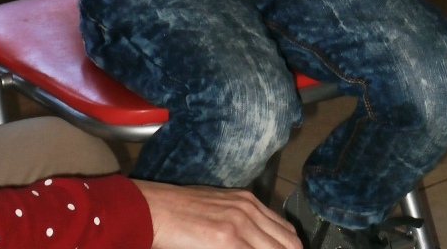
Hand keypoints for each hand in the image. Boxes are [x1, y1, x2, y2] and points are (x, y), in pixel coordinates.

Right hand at [134, 181, 301, 248]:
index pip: (287, 233)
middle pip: (290, 244)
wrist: (156, 209)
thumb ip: (242, 223)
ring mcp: (241, 224)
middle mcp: (250, 209)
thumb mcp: (219, 209)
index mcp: (249, 202)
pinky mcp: (228, 239)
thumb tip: (256, 241)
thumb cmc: (181, 210)